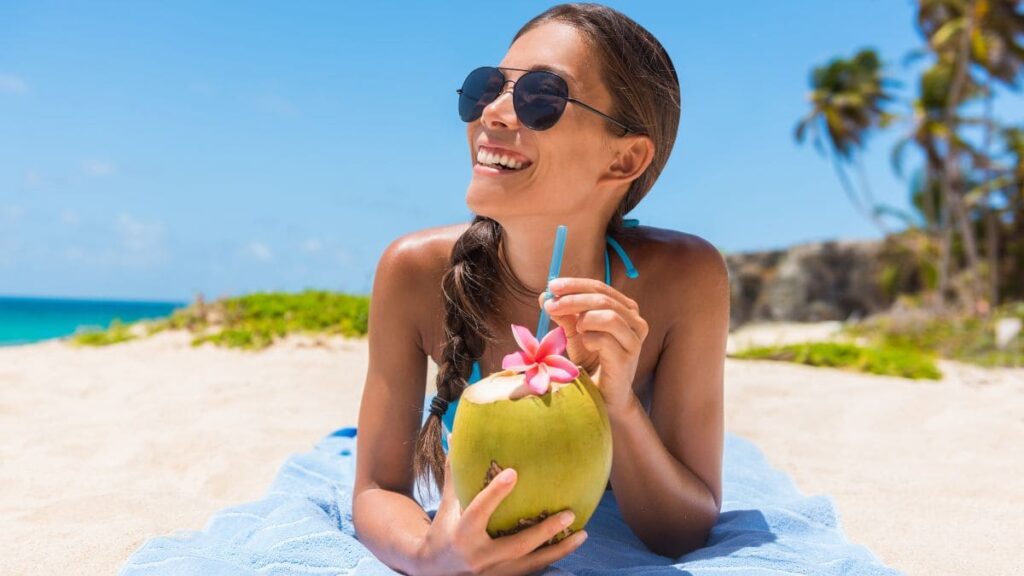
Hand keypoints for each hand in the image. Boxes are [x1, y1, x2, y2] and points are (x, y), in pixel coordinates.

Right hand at [415, 455, 587, 574]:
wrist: (436, 570)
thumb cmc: (443, 529)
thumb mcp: (446, 503)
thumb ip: (454, 472)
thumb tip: (454, 436)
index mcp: (461, 534)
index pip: (478, 511)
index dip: (495, 493)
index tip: (513, 472)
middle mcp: (478, 556)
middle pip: (516, 546)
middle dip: (544, 531)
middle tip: (569, 514)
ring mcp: (493, 571)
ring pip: (531, 563)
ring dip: (559, 550)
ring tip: (583, 534)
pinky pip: (532, 569)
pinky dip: (552, 557)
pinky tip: (571, 544)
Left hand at [538, 277, 648, 415]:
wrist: (603, 396)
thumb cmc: (591, 361)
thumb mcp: (574, 333)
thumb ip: (564, 314)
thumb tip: (545, 295)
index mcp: (625, 310)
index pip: (600, 288)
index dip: (575, 285)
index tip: (552, 286)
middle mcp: (635, 322)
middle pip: (603, 299)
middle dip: (573, 299)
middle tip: (551, 305)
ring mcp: (634, 341)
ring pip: (609, 316)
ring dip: (584, 319)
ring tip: (575, 330)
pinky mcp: (627, 359)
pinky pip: (605, 340)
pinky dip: (588, 339)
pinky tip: (585, 345)